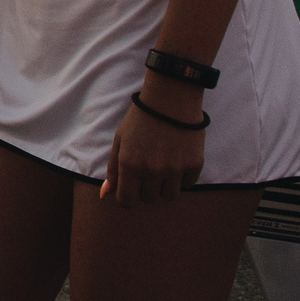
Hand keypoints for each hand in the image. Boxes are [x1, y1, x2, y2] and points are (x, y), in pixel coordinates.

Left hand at [99, 82, 205, 206]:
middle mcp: (152, 171)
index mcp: (130, 165)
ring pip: (169, 196)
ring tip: (164, 165)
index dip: (127, 197)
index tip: (131, 188)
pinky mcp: (194, 165)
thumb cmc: (140, 120)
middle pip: (149, 199)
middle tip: (149, 168)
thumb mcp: (120, 141)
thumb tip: (105, 195)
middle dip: (146, 188)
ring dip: (165, 185)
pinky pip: (187, 185)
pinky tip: (178, 158)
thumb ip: (113, 170)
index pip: (126, 201)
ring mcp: (175, 169)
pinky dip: (182, 177)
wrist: (171, 99)